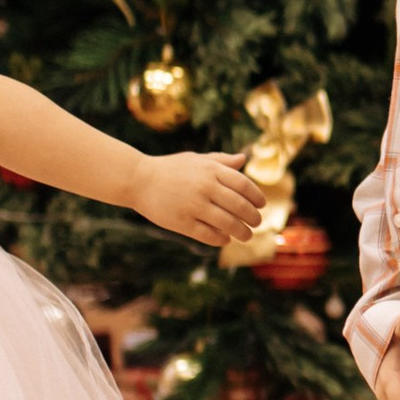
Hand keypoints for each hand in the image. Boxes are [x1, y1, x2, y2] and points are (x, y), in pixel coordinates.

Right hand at [134, 149, 269, 245]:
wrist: (138, 179)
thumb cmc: (170, 168)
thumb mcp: (196, 159)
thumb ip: (220, 161)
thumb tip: (243, 160)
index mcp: (211, 170)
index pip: (243, 185)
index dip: (256, 196)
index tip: (262, 205)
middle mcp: (205, 187)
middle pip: (239, 206)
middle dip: (253, 217)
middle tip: (257, 223)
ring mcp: (193, 205)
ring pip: (227, 223)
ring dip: (242, 232)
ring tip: (246, 236)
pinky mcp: (182, 222)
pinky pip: (208, 235)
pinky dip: (221, 239)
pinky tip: (225, 239)